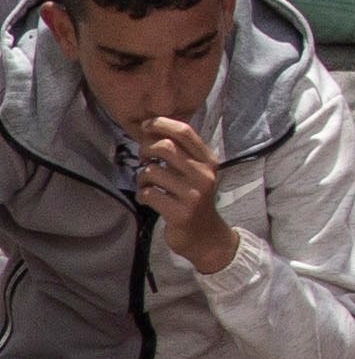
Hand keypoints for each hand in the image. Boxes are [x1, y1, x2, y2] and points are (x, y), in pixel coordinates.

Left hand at [132, 117, 234, 274]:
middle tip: (143, 158)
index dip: (162, 124)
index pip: (185, 132)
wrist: (205, 235)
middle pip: (166, 147)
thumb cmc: (194, 199)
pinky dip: (142, 194)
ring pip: (152, 172)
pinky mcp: (180, 212)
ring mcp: (193, 194)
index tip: (146, 125)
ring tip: (146, 183)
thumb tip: (153, 131)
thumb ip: (182, 154)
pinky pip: (148, 194)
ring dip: (142, 176)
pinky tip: (148, 198)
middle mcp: (204, 174)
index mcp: (209, 160)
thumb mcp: (196, 173)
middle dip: (147, 149)